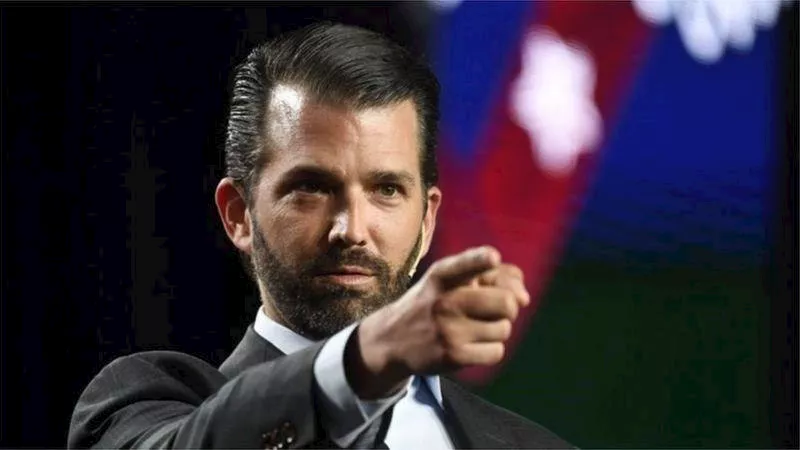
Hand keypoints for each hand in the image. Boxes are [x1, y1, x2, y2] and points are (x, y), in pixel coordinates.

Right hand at [344, 246, 529, 398]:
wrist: (392, 339)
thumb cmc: (433, 303)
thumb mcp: (450, 280)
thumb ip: (493, 275)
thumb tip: (525, 298)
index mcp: (442, 275)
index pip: (464, 264)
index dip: (480, 260)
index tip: (492, 258)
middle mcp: (444, 301)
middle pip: (506, 303)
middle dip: (508, 307)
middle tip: (493, 310)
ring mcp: (448, 330)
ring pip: (504, 329)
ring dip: (497, 328)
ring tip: (475, 327)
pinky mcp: (453, 356)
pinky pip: (496, 351)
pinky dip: (491, 349)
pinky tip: (472, 345)